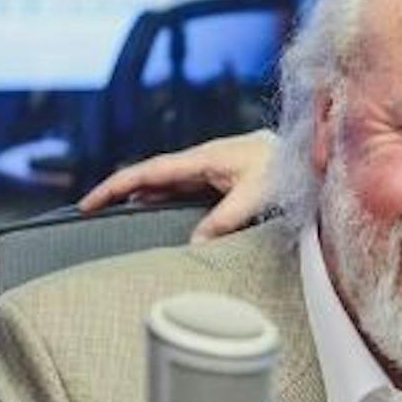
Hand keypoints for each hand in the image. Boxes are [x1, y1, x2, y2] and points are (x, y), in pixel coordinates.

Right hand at [77, 130, 277, 242]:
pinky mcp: (226, 177)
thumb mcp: (256, 196)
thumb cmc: (291, 170)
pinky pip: (185, 188)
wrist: (315, 156)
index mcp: (205, 158)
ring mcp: (215, 167)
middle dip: (120, 192)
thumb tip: (194, 246)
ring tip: (114, 215)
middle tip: (90, 213)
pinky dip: (164, 199)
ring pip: (168, 183)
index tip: (86, 204)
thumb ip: (224, 220)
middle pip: (152, 176)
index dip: (115, 187)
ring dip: (142, 196)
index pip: (148, 172)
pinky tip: (157, 210)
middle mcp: (205, 160)